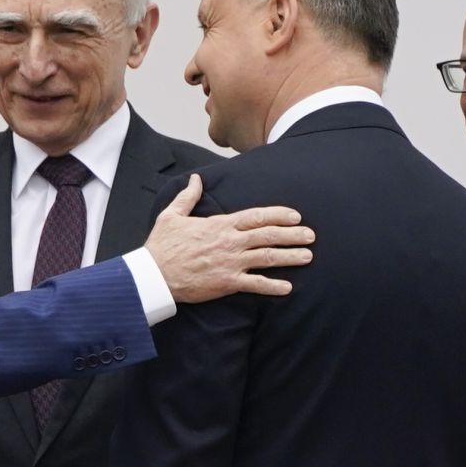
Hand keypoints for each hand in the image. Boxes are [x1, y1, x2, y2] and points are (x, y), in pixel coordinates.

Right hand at [143, 173, 315, 301]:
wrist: (154, 275)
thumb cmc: (162, 246)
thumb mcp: (172, 215)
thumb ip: (188, 196)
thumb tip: (196, 179)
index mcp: (220, 224)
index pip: (256, 216)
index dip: (279, 215)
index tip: (295, 216)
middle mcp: (230, 242)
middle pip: (268, 236)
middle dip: (293, 235)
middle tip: (311, 236)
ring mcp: (230, 263)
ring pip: (267, 258)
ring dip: (290, 256)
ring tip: (307, 256)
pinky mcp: (227, 282)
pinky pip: (255, 284)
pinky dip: (272, 286)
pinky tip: (287, 287)